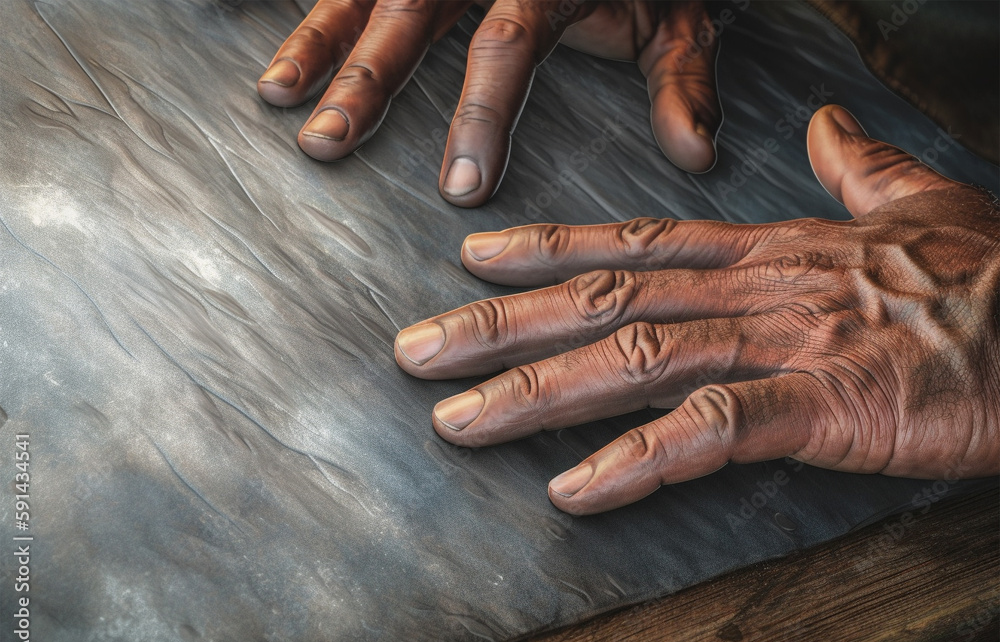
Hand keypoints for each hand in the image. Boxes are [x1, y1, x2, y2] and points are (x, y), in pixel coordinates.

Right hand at [257, 0, 724, 206]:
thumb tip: (693, 157)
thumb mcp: (682, 11)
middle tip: (323, 145)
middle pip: (411, 12)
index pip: (505, 44)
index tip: (458, 187)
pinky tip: (234, 12)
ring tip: (275, 95)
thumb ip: (682, 78)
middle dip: (366, 81)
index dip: (479, 114)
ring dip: (316, 39)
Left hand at [394, 104, 999, 514]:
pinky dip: (635, 459)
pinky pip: (708, 429)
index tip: (474, 261)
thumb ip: (856, 168)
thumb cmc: (991, 276)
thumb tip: (822, 131)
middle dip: (499, 328)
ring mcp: (782, 345)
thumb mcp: (915, 207)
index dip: (548, 250)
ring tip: (456, 421)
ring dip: (535, 394)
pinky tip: (572, 488)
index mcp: (766, 252)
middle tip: (415, 352)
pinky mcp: (821, 406)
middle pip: (601, 301)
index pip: (634, 243)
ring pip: (630, 360)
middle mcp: (753, 291)